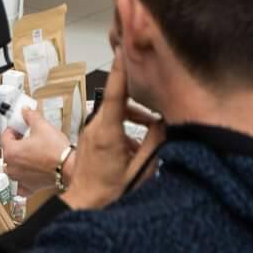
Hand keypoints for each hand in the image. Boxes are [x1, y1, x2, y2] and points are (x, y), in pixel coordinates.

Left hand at [0, 109, 70, 194]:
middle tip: (26, 138)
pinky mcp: (29, 187)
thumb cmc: (56, 150)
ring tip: (30, 153)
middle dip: (16, 144)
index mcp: (11, 152)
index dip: (13, 129)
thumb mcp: (42, 126)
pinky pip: (20, 185)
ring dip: (18, 160)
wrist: (70, 167)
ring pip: (12, 168)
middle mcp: (12, 167)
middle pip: (8, 152)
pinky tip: (27, 174)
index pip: (5, 136)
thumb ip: (30, 116)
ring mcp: (19, 179)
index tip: (19, 127)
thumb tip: (25, 111)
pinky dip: (22, 180)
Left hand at [60, 49, 163, 209]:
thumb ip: (155, 143)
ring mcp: (90, 131)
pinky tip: (135, 146)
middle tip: (156, 96)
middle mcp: (95, 127)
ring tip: (150, 131)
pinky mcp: (90, 137)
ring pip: (115, 111)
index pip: (116, 93)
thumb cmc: (110, 191)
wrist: (85, 203)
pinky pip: (109, 122)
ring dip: (133, 116)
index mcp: (107, 132)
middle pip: (119, 100)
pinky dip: (124, 126)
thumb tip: (167, 122)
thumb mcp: (140, 169)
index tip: (124, 49)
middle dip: (138, 98)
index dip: (121, 69)